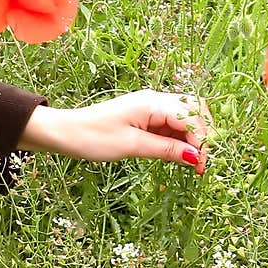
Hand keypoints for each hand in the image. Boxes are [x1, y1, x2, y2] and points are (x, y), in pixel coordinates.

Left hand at [19, 90, 212, 173]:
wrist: (64, 132)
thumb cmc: (92, 137)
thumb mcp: (131, 146)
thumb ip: (165, 149)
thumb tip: (195, 157)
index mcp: (151, 103)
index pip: (192, 117)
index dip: (202, 141)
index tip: (201, 167)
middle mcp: (154, 100)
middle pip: (194, 111)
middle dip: (203, 136)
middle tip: (199, 164)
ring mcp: (150, 107)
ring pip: (185, 118)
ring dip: (192, 139)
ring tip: (190, 165)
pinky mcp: (145, 117)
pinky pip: (170, 125)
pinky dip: (178, 140)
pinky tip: (176, 156)